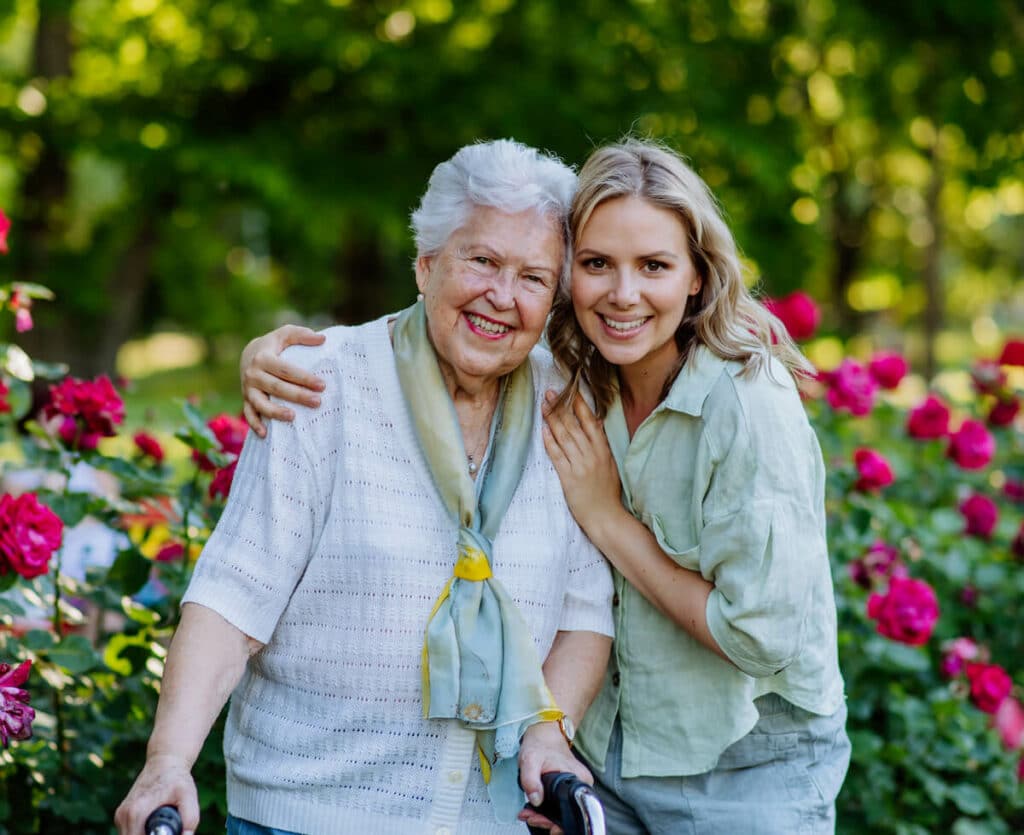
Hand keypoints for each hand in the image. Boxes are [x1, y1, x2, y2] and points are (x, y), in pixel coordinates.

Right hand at [114, 753, 198, 834]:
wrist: (164, 762)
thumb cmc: (177, 779)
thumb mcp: (189, 796)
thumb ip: (189, 819)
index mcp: (136, 812)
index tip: (166, 831)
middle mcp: (124, 815)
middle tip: (166, 828)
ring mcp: (120, 816)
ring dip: (145, 834)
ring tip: (160, 823)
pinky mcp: (121, 816)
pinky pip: (130, 832)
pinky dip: (140, 832)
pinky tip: (153, 822)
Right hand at [240, 325, 325, 436]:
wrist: (248, 354)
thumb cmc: (274, 345)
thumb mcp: (286, 334)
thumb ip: (302, 335)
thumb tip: (323, 339)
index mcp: (263, 357)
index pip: (286, 370)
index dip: (304, 378)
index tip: (322, 385)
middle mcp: (253, 374)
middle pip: (277, 387)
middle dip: (297, 396)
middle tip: (317, 402)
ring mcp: (248, 389)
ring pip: (260, 403)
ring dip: (275, 412)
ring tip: (293, 417)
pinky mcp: (246, 400)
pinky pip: (249, 414)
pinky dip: (255, 424)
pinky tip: (266, 435)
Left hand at [516, 720, 590, 834]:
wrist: (544, 733)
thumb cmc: (540, 744)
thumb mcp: (530, 760)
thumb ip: (531, 780)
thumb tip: (536, 800)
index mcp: (579, 780)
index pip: (574, 811)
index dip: (558, 822)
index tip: (542, 822)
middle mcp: (582, 786)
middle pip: (568, 815)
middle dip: (547, 821)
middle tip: (530, 817)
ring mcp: (576, 787)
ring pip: (564, 812)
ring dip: (545, 817)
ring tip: (529, 814)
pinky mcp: (569, 789)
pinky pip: (560, 806)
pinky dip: (547, 811)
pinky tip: (534, 811)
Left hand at [541, 390, 621, 535]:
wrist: (606, 516)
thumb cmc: (608, 492)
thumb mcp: (610, 464)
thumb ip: (602, 445)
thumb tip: (596, 423)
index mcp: (603, 450)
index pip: (590, 422)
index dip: (579, 405)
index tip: (570, 391)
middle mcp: (592, 455)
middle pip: (574, 426)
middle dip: (560, 407)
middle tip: (549, 393)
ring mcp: (580, 465)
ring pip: (564, 437)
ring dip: (552, 420)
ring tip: (543, 406)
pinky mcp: (569, 478)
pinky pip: (557, 456)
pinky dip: (550, 442)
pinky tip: (543, 431)